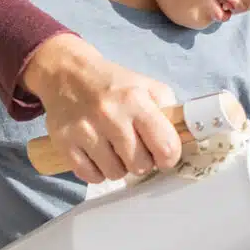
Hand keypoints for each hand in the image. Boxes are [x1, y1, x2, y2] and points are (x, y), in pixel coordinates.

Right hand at [22, 35, 180, 183]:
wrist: (66, 73)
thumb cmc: (113, 83)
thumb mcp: (146, 86)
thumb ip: (168, 110)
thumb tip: (185, 137)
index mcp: (136, 100)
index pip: (165, 146)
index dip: (169, 158)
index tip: (163, 156)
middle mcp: (110, 115)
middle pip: (139, 165)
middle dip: (142, 162)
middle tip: (136, 150)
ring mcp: (85, 130)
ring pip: (115, 173)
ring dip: (119, 167)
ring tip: (116, 151)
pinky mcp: (64, 142)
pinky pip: (90, 177)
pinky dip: (97, 172)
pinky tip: (98, 156)